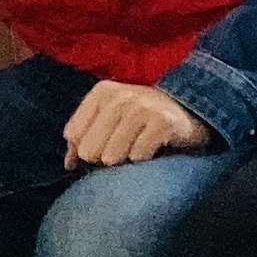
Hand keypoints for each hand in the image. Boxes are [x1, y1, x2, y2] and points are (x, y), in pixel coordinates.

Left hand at [61, 83, 216, 168]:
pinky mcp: (163, 123)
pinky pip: (138, 156)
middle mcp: (121, 96)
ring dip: (124, 160)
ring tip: (136, 149)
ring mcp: (143, 108)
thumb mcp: (110, 119)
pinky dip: (143, 159)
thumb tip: (68, 164)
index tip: (102, 144)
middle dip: (103, 157)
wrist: (188, 110)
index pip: (74, 134)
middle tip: (121, 149)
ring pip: (112, 155)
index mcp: (103, 92)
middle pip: (90, 149)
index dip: (84, 148)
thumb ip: (83, 138)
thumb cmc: (141, 120)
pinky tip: (152, 150)